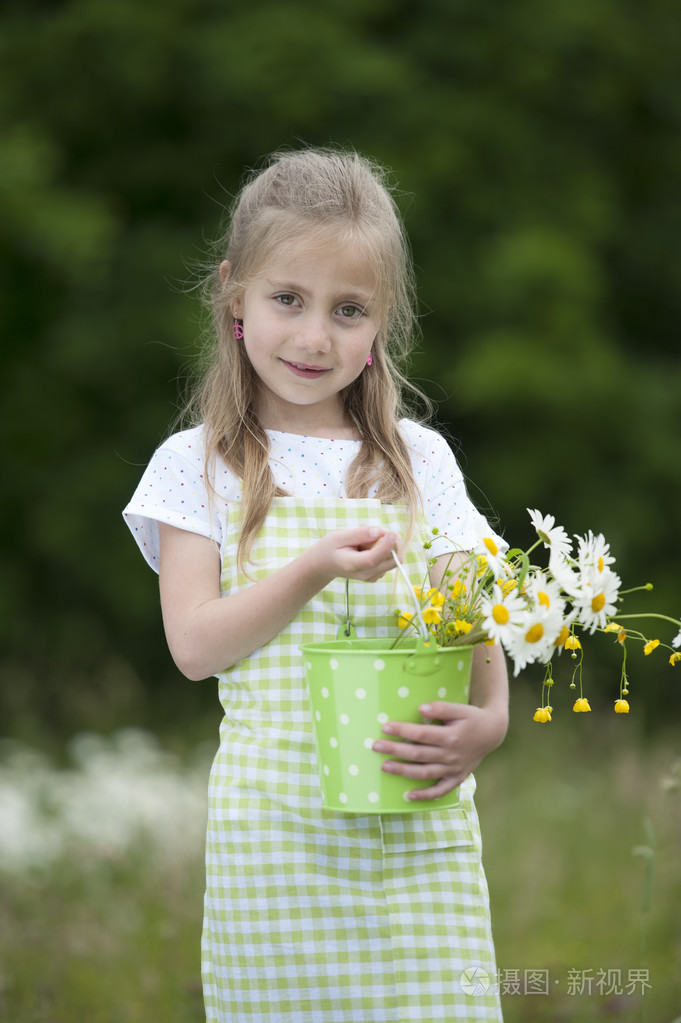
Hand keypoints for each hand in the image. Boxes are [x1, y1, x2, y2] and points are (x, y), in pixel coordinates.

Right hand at [311, 526, 398, 582]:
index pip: (373, 559)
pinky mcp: (378, 573)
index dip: (385, 546)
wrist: (325, 565)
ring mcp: (373, 576)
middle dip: (393, 542)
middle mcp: (366, 574)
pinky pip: (390, 558)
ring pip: (394, 558)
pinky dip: (384, 548)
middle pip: (393, 561)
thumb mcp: (338, 537)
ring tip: (365, 539)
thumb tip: (379, 532)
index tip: (390, 533)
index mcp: (352, 565)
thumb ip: (359, 534)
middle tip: (375, 531)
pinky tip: (367, 546)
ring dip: (387, 543)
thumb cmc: (330, 549)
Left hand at [371, 700, 506, 801]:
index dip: (403, 731)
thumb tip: (421, 708)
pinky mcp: (456, 778)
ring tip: (384, 767)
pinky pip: (440, 791)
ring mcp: (453, 770)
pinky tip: (408, 796)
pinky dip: (425, 796)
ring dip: (403, 771)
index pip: (422, 735)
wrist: (492, 733)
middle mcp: (451, 755)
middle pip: (419, 754)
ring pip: (425, 773)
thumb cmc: (472, 718)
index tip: (385, 727)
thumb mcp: (460, 708)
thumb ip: (441, 708)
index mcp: (452, 736)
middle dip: (395, 750)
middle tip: (376, 746)